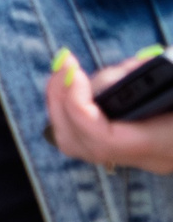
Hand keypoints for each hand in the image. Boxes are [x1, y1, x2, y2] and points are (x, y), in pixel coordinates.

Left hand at [48, 49, 172, 171]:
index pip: (104, 139)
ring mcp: (142, 155)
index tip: (72, 69)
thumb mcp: (171, 79)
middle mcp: (151, 157)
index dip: (76, 105)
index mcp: (166, 144)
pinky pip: (89, 134)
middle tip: (65, 64)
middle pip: (80, 144)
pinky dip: (76, 106)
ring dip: (65, 102)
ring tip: (78, 71)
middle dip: (60, 102)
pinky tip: (86, 82)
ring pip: (79, 143)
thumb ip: (151, 77)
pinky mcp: (137, 144)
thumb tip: (119, 79)